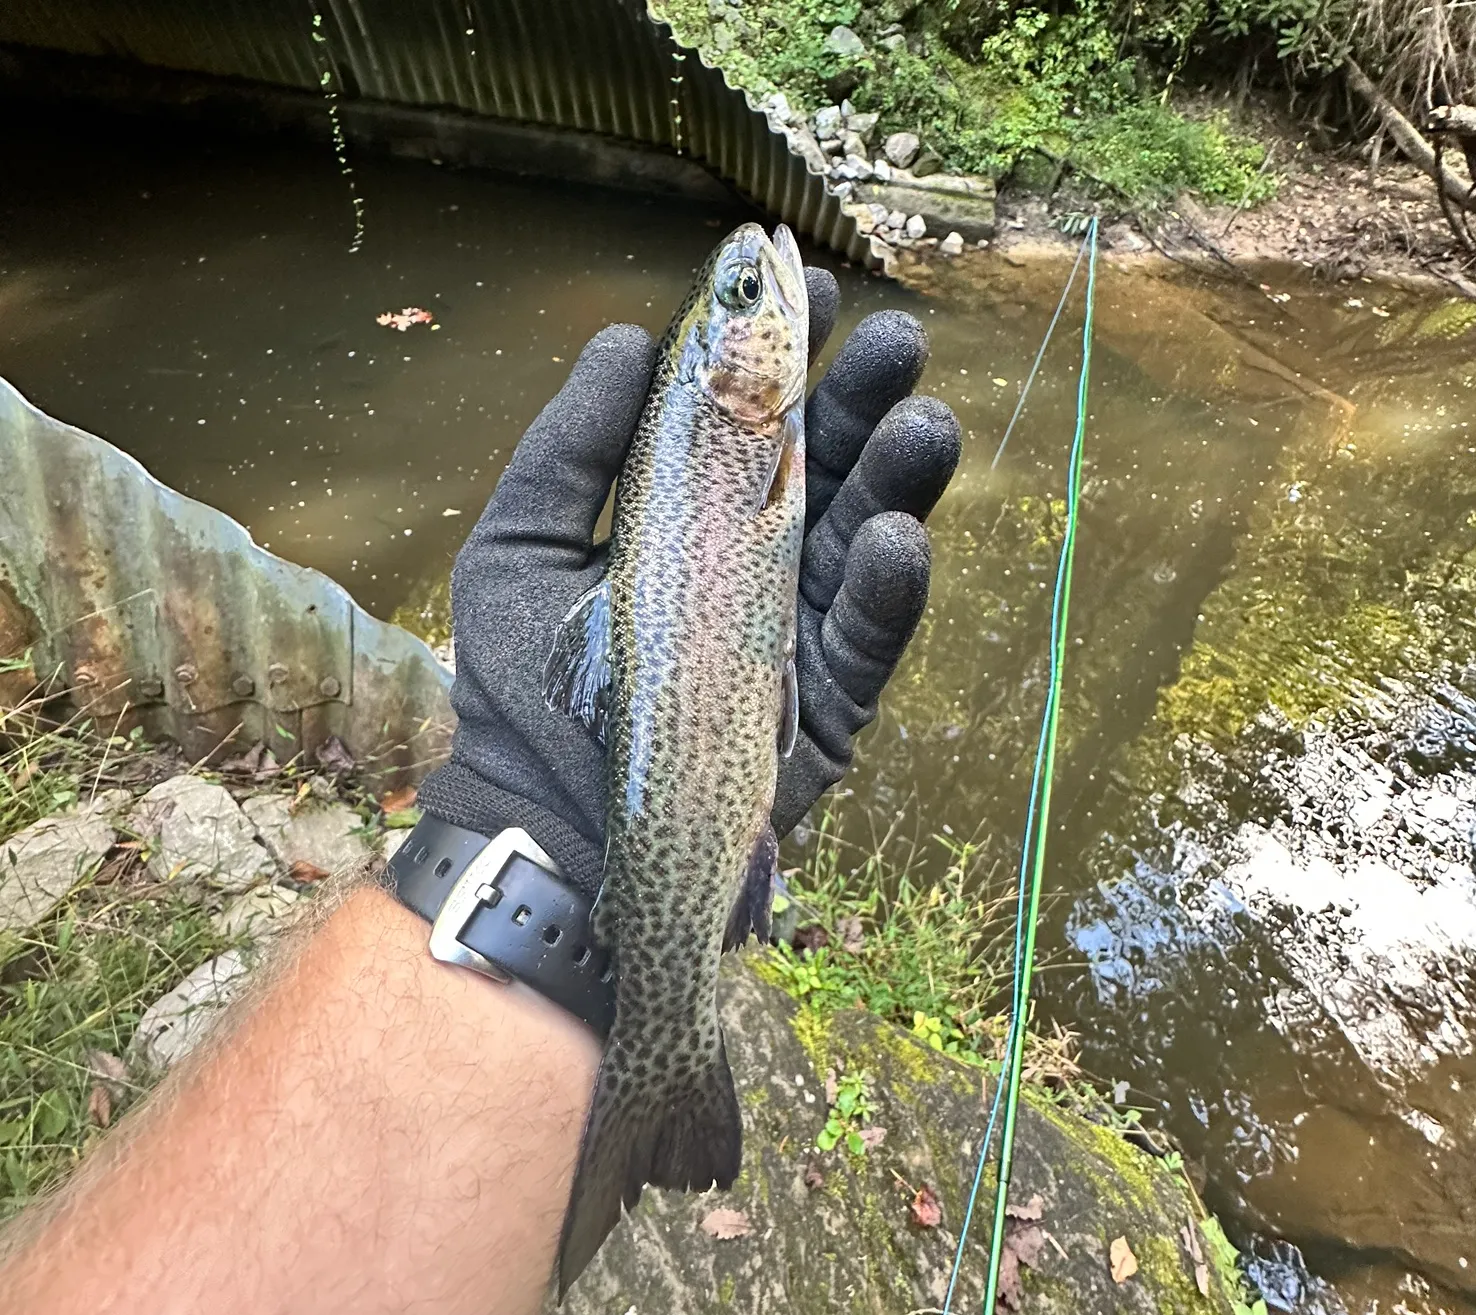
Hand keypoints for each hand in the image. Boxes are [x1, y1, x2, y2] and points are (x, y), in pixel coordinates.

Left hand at [417, 270, 961, 891]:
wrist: (540, 830)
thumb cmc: (519, 692)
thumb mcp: (518, 549)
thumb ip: (571, 448)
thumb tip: (628, 337)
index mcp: (686, 523)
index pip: (750, 426)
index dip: (784, 359)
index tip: (813, 289)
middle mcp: (749, 569)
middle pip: (824, 473)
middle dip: (862, 404)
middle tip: (896, 342)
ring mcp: (793, 639)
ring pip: (862, 546)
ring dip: (897, 484)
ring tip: (923, 424)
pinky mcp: (821, 712)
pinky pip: (867, 646)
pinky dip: (887, 597)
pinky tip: (898, 540)